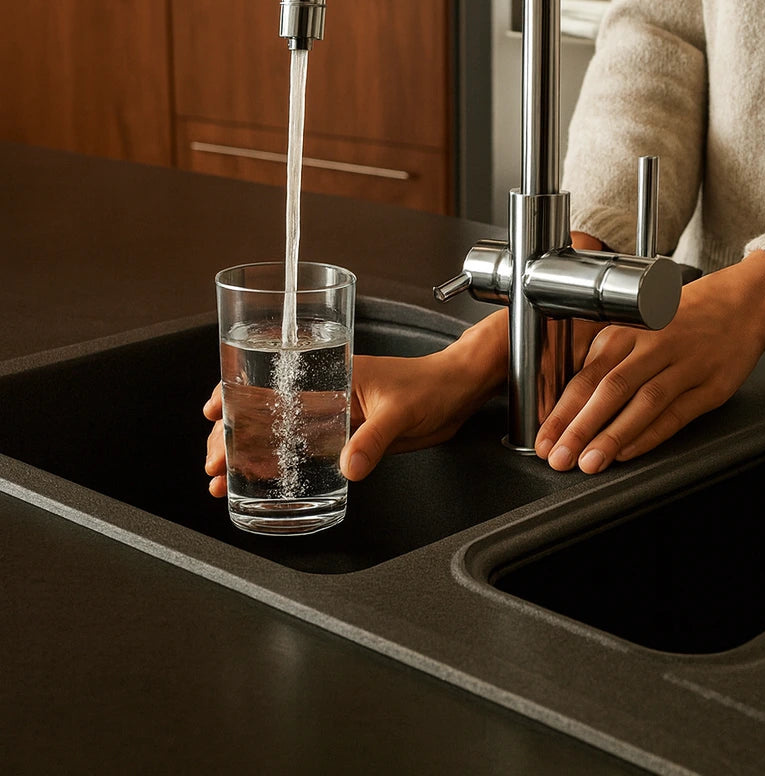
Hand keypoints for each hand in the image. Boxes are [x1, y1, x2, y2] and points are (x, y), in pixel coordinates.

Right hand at [203, 310, 507, 493]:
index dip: (236, 394)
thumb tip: (350, 466)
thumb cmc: (433, 384)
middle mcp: (328, 394)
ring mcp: (337, 417)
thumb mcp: (401, 412)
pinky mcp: (350, 438)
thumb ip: (374, 439)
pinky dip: (283, 466)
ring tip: (224, 481)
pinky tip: (266, 482)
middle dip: (234, 436)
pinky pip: (308, 453)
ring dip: (252, 455)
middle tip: (214, 464)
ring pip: (283, 435)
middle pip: (268, 413)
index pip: (273, 381)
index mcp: (333, 375)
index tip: (213, 413)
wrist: (459, 392)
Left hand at [533, 250, 764, 474]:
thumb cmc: (681, 318)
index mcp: (627, 329)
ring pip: (644, 403)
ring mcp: (685, 365)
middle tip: (558, 457)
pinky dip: (651, 435)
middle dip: (580, 427)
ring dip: (613, 436)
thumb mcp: (636, 324)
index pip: (587, 375)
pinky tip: (628, 453)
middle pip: (611, 389)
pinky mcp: (711, 386)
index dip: (562, 410)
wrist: (740, 305)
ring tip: (589, 462)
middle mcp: (654, 345)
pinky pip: (677, 414)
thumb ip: (606, 358)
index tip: (543, 439)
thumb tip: (568, 402)